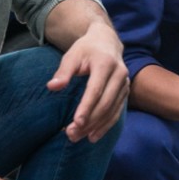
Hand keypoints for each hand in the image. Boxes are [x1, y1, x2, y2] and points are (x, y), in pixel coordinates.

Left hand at [48, 22, 128, 142]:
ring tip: (79, 137)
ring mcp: (125, 84)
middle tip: (72, 134)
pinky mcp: (126, 92)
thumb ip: (63, 72)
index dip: (86, 107)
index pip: (96, 89)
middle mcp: (119, 74)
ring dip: (97, 126)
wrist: (107, 41)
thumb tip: (52, 87)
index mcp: (105, 63)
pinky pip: (117, 112)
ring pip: (112, 110)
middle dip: (89, 121)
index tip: (76, 123)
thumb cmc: (86, 49)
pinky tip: (93, 135)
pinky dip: (106, 125)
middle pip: (105, 103)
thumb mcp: (72, 55)